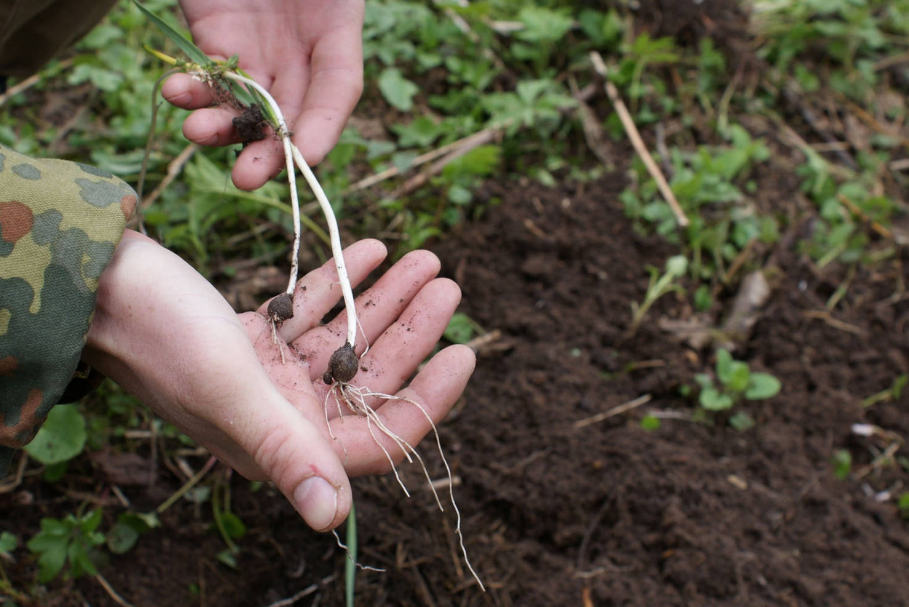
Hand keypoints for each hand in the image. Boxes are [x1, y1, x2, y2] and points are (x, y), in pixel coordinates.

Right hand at [83, 231, 473, 530]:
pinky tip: (372, 248)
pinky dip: (340, 282)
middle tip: (448, 280)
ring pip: (344, 338)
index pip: (374, 437)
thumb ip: (283, 449)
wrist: (92, 284)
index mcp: (278, 440)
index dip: (427, 402)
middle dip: (413, 330)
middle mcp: (278, 413)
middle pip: (367, 377)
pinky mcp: (250, 338)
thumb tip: (333, 519)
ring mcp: (265, 375)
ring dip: (385, 298)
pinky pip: (310, 312)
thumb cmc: (156, 333)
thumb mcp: (228, 388)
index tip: (465, 352)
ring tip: (424, 256)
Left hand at [161, 0, 364, 189]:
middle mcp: (298, 49)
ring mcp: (255, 47)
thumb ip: (321, 12)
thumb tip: (319, 66)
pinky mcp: (213, 38)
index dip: (324, 127)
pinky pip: (205, 77)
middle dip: (269, 151)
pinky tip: (176, 92)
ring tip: (198, 133)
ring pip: (244, 105)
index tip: (304, 159)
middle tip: (245, 177)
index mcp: (335, 27)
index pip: (337, 88)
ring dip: (223, 129)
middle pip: (291, 112)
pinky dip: (190, 92)